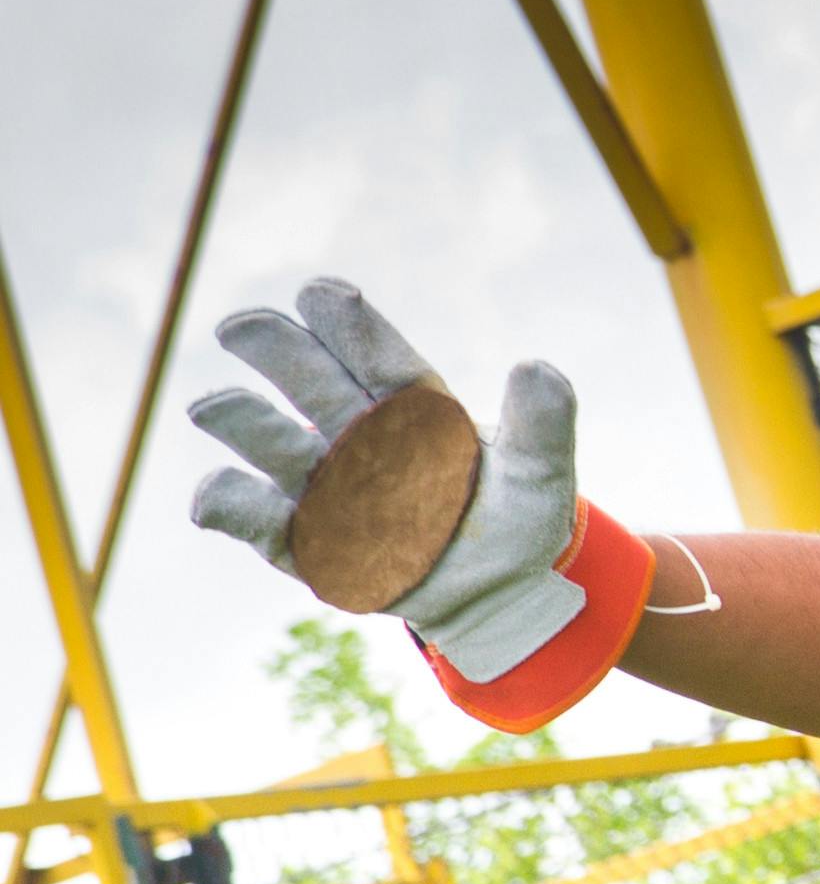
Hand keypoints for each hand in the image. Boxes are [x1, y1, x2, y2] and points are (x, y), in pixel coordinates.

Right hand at [190, 280, 587, 684]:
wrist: (496, 589)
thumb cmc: (515, 516)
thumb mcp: (543, 471)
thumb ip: (544, 422)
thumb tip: (537, 368)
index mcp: (416, 409)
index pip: (379, 358)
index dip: (351, 327)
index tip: (320, 293)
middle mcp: (362, 439)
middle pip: (314, 385)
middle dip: (277, 352)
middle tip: (239, 327)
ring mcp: (329, 489)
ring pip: (276, 445)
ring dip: (242, 423)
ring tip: (210, 406)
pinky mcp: (306, 543)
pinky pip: (261, 522)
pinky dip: (233, 508)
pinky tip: (212, 498)